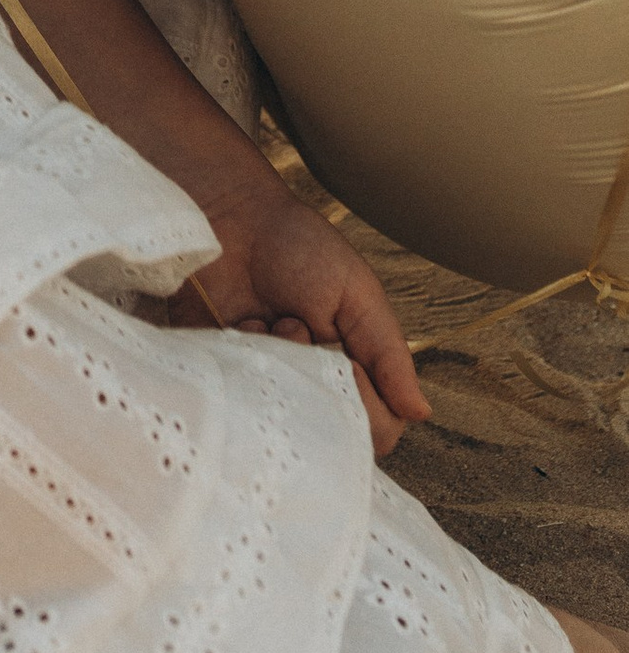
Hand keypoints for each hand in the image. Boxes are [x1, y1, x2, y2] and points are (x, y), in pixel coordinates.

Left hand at [178, 174, 427, 455]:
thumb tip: (420, 412)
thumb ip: (389, 354)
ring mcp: (273, 383)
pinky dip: (246, 362)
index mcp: (357, 369)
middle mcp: (316, 385)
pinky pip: (244, 400)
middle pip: (334, 432)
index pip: (380, 427)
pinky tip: (243, 326)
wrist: (232, 219)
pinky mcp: (232, 375)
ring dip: (284, 368)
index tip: (346, 357)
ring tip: (274, 321)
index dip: (366, 401)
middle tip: (303, 329)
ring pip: (289, 419)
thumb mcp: (358, 294)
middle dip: (320, 380)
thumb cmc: (300, 249)